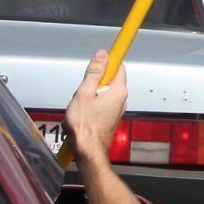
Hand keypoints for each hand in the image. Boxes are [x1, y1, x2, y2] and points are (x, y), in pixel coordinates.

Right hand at [66, 50, 128, 164]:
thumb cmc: (85, 126)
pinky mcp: (110, 115)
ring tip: (81, 105)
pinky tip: (82, 113)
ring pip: (103, 90)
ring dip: (90, 93)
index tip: (105, 53)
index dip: (110, 58)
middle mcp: (121, 98)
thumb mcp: (84, 93)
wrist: (87, 150)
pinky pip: (101, 101)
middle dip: (94, 80)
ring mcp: (117, 107)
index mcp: (118, 91)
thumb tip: (102, 54)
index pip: (119, 65)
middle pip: (109, 78)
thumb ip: (94, 72)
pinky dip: (90, 103)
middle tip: (83, 90)